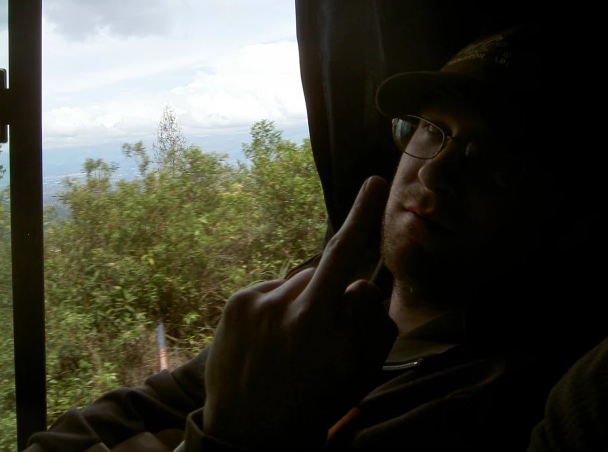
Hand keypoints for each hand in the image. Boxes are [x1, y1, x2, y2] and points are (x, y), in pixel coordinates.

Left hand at [203, 176, 397, 448]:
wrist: (249, 433)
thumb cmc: (315, 401)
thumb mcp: (360, 370)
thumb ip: (371, 319)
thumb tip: (361, 282)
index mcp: (320, 321)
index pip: (347, 253)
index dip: (362, 215)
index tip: (372, 181)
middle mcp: (284, 303)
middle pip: (324, 273)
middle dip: (331, 293)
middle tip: (320, 332)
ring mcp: (255, 300)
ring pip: (296, 282)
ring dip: (301, 302)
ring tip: (290, 343)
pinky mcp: (236, 302)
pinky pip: (271, 290)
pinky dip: (278, 306)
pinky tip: (272, 339)